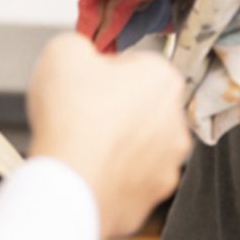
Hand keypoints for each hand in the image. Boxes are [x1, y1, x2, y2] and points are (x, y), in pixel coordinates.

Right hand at [23, 34, 189, 237]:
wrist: (67, 183)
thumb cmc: (71, 120)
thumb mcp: (64, 50)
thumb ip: (80, 44)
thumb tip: (81, 56)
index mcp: (162, 79)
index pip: (136, 64)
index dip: (105, 70)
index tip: (86, 81)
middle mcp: (176, 121)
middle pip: (142, 105)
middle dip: (115, 107)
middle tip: (81, 112)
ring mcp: (168, 163)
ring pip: (141, 145)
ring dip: (118, 143)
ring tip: (82, 144)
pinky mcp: (153, 195)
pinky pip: (133, 178)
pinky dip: (115, 174)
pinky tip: (90, 168)